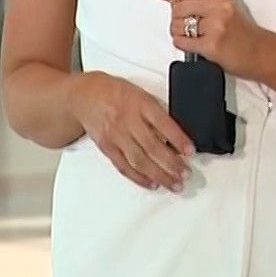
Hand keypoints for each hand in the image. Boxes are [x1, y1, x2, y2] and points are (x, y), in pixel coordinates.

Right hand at [66, 72, 192, 191]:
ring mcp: (115, 136)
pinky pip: (124, 166)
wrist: (84, 95)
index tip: (190, 151)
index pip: (163, 123)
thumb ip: (157, 113)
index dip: (178, 139)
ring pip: (139, 160)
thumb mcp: (140, 94)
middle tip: (185, 174)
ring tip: (174, 184)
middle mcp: (127, 120)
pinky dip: (139, 177)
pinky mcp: (107, 147)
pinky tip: (152, 183)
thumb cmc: (116, 93)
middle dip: (172, 164)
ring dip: (159, 175)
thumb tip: (177, 137)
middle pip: (152, 146)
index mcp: (140, 103)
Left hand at [157, 0, 263, 74]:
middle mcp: (219, 6)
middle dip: (178, 18)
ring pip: (176, 25)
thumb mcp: (221, 5)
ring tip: (195, 35)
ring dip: (180, 33)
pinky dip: (183, 44)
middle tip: (191, 24)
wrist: (260, 52)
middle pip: (176, 8)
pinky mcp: (212, 44)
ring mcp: (216, 25)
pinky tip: (195, 44)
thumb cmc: (240, 31)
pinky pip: (181, 42)